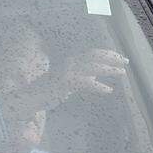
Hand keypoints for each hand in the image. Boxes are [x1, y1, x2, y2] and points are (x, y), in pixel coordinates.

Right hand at [0, 48, 126, 124]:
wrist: (27, 98)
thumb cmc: (45, 93)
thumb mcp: (66, 82)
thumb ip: (79, 78)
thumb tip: (94, 75)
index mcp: (70, 63)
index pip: (91, 54)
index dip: (107, 54)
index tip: (120, 58)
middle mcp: (69, 64)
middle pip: (94, 55)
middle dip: (111, 57)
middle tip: (125, 62)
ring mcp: (66, 72)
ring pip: (92, 66)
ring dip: (109, 68)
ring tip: (122, 73)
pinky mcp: (65, 83)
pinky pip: (86, 82)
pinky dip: (98, 86)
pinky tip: (108, 90)